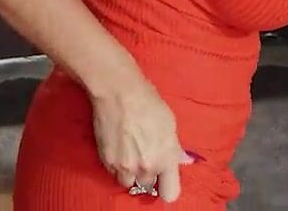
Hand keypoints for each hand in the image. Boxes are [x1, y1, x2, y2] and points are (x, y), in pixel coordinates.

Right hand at [90, 78, 195, 201]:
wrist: (118, 93)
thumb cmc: (148, 103)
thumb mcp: (170, 124)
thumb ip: (174, 148)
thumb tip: (179, 160)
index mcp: (166, 158)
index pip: (171, 193)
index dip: (168, 187)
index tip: (165, 180)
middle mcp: (146, 167)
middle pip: (148, 185)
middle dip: (148, 174)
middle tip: (145, 155)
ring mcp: (125, 166)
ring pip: (128, 182)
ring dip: (130, 172)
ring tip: (131, 152)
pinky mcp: (107, 161)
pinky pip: (113, 173)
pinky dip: (116, 165)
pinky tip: (119, 146)